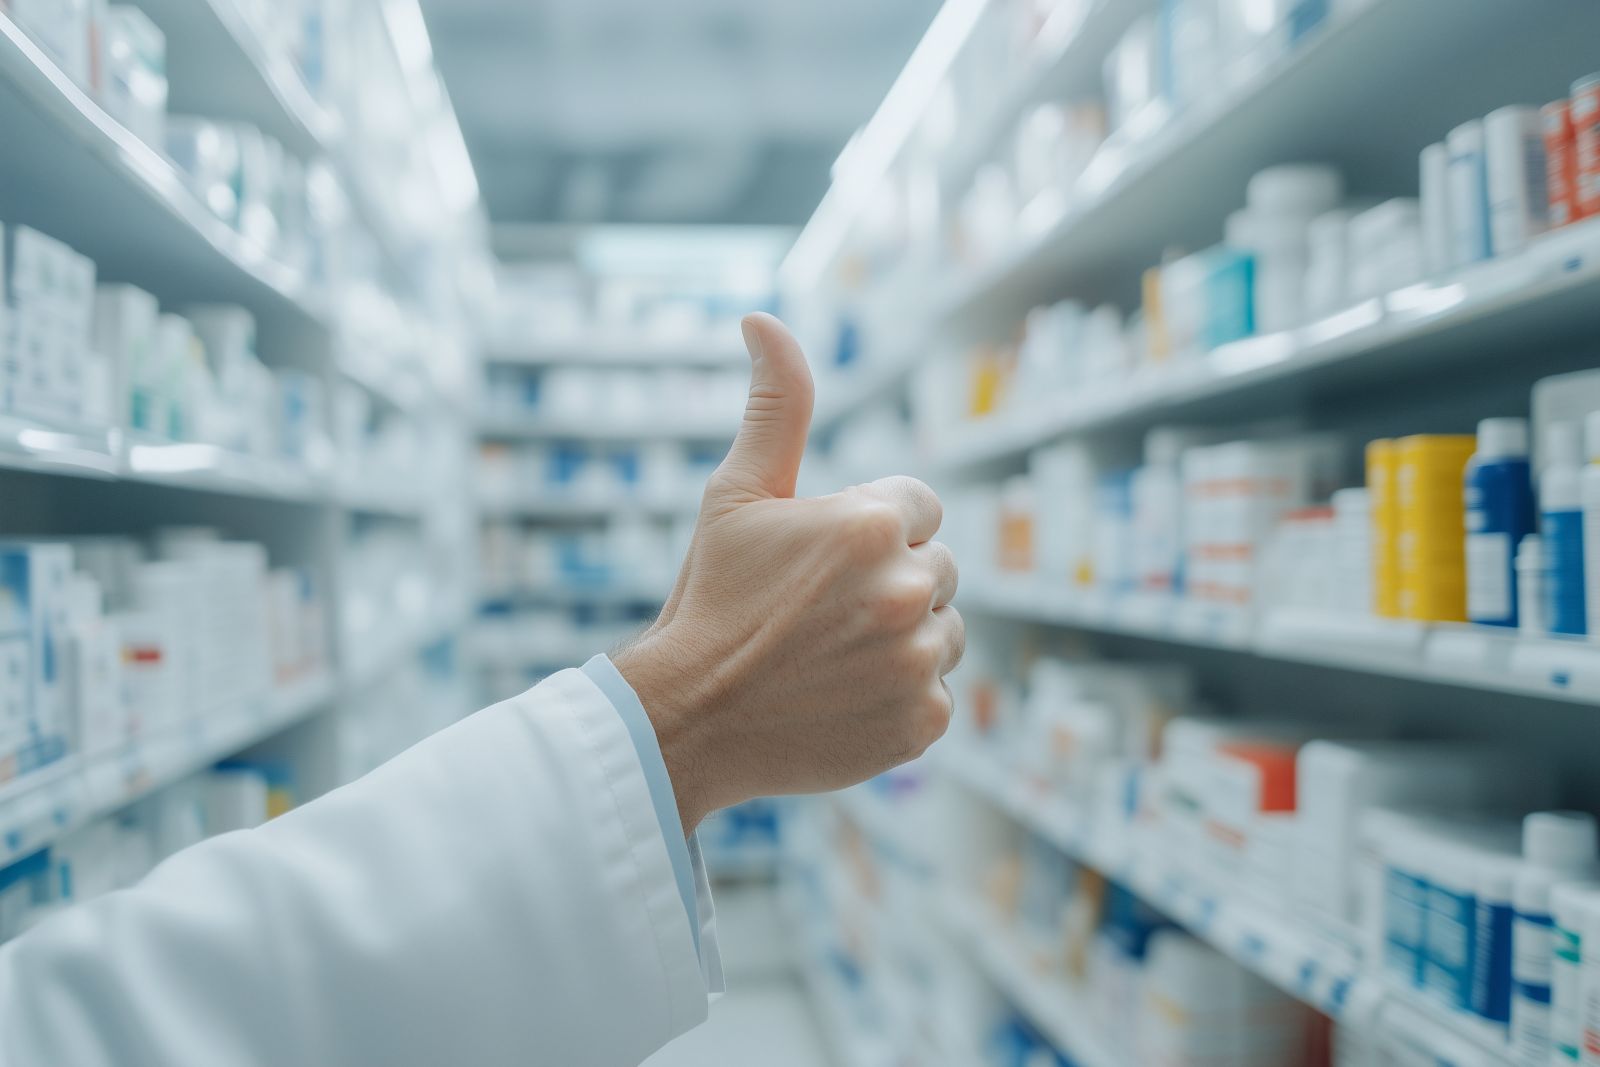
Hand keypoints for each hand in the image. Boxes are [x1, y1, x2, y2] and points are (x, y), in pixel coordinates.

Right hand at [613, 313, 963, 832]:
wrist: (689, 718)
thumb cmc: (710, 599)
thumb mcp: (736, 494)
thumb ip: (775, 404)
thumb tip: (762, 319)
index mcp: (870, 523)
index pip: (918, 506)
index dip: (867, 531)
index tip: (820, 563)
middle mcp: (907, 588)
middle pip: (936, 567)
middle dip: (890, 582)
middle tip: (820, 615)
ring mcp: (919, 660)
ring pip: (945, 631)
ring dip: (904, 640)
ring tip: (832, 656)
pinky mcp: (924, 721)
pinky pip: (937, 693)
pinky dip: (901, 698)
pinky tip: (843, 698)